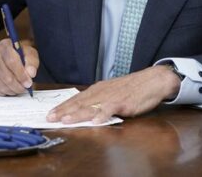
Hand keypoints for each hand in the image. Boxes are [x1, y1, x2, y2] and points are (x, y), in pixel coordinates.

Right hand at [0, 38, 38, 95]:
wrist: (2, 55)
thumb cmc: (18, 55)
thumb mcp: (29, 53)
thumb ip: (32, 62)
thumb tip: (31, 73)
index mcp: (6, 45)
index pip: (12, 61)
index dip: (21, 74)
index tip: (28, 83)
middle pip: (6, 76)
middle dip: (17, 86)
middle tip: (25, 89)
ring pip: (0, 84)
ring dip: (12, 90)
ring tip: (19, 89)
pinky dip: (4, 92)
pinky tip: (10, 89)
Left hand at [46, 65, 180, 123]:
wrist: (151, 80)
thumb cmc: (131, 88)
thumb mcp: (111, 92)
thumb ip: (98, 100)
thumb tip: (85, 109)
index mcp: (98, 89)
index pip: (76, 99)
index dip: (63, 106)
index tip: (50, 113)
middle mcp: (101, 92)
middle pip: (79, 102)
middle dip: (64, 110)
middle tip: (50, 117)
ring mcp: (111, 97)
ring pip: (91, 106)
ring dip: (77, 113)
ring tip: (66, 119)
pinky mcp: (123, 102)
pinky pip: (111, 109)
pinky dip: (102, 115)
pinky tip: (95, 121)